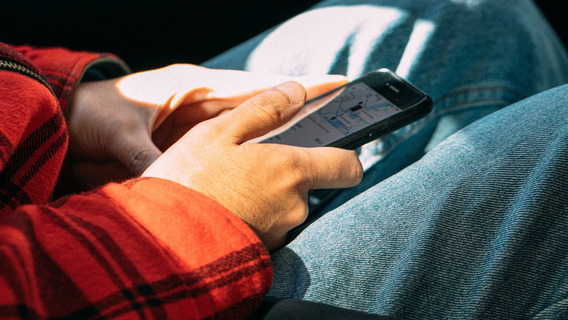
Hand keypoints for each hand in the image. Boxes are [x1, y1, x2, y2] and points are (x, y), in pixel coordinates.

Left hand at [68, 64, 347, 187]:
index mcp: (194, 88)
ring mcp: (201, 122)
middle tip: (343, 117)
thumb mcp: (119, 131)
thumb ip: (147, 157)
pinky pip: (232, 147)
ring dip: (283, 134)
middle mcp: (205, 103)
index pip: (257, 86)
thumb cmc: (92, 113)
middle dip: (303, 109)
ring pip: (253, 128)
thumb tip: (172, 185)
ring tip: (320, 145)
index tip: (337, 84)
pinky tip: (275, 167)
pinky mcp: (194, 141)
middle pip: (264, 106)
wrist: (69, 117)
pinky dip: (254, 154)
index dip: (298, 86)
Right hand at [142, 81, 362, 249]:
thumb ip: (262, 109)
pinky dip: (254, 215)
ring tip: (229, 187)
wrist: (160, 242)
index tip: (327, 149)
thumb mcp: (218, 132)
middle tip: (247, 164)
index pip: (348, 166)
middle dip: (286, 173)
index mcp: (291, 170)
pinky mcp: (263, 253)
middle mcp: (294, 206)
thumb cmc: (187, 182)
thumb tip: (296, 91)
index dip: (342, 155)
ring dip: (266, 194)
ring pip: (286, 205)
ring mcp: (280, 233)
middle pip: (309, 184)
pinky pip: (268, 226)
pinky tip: (226, 208)